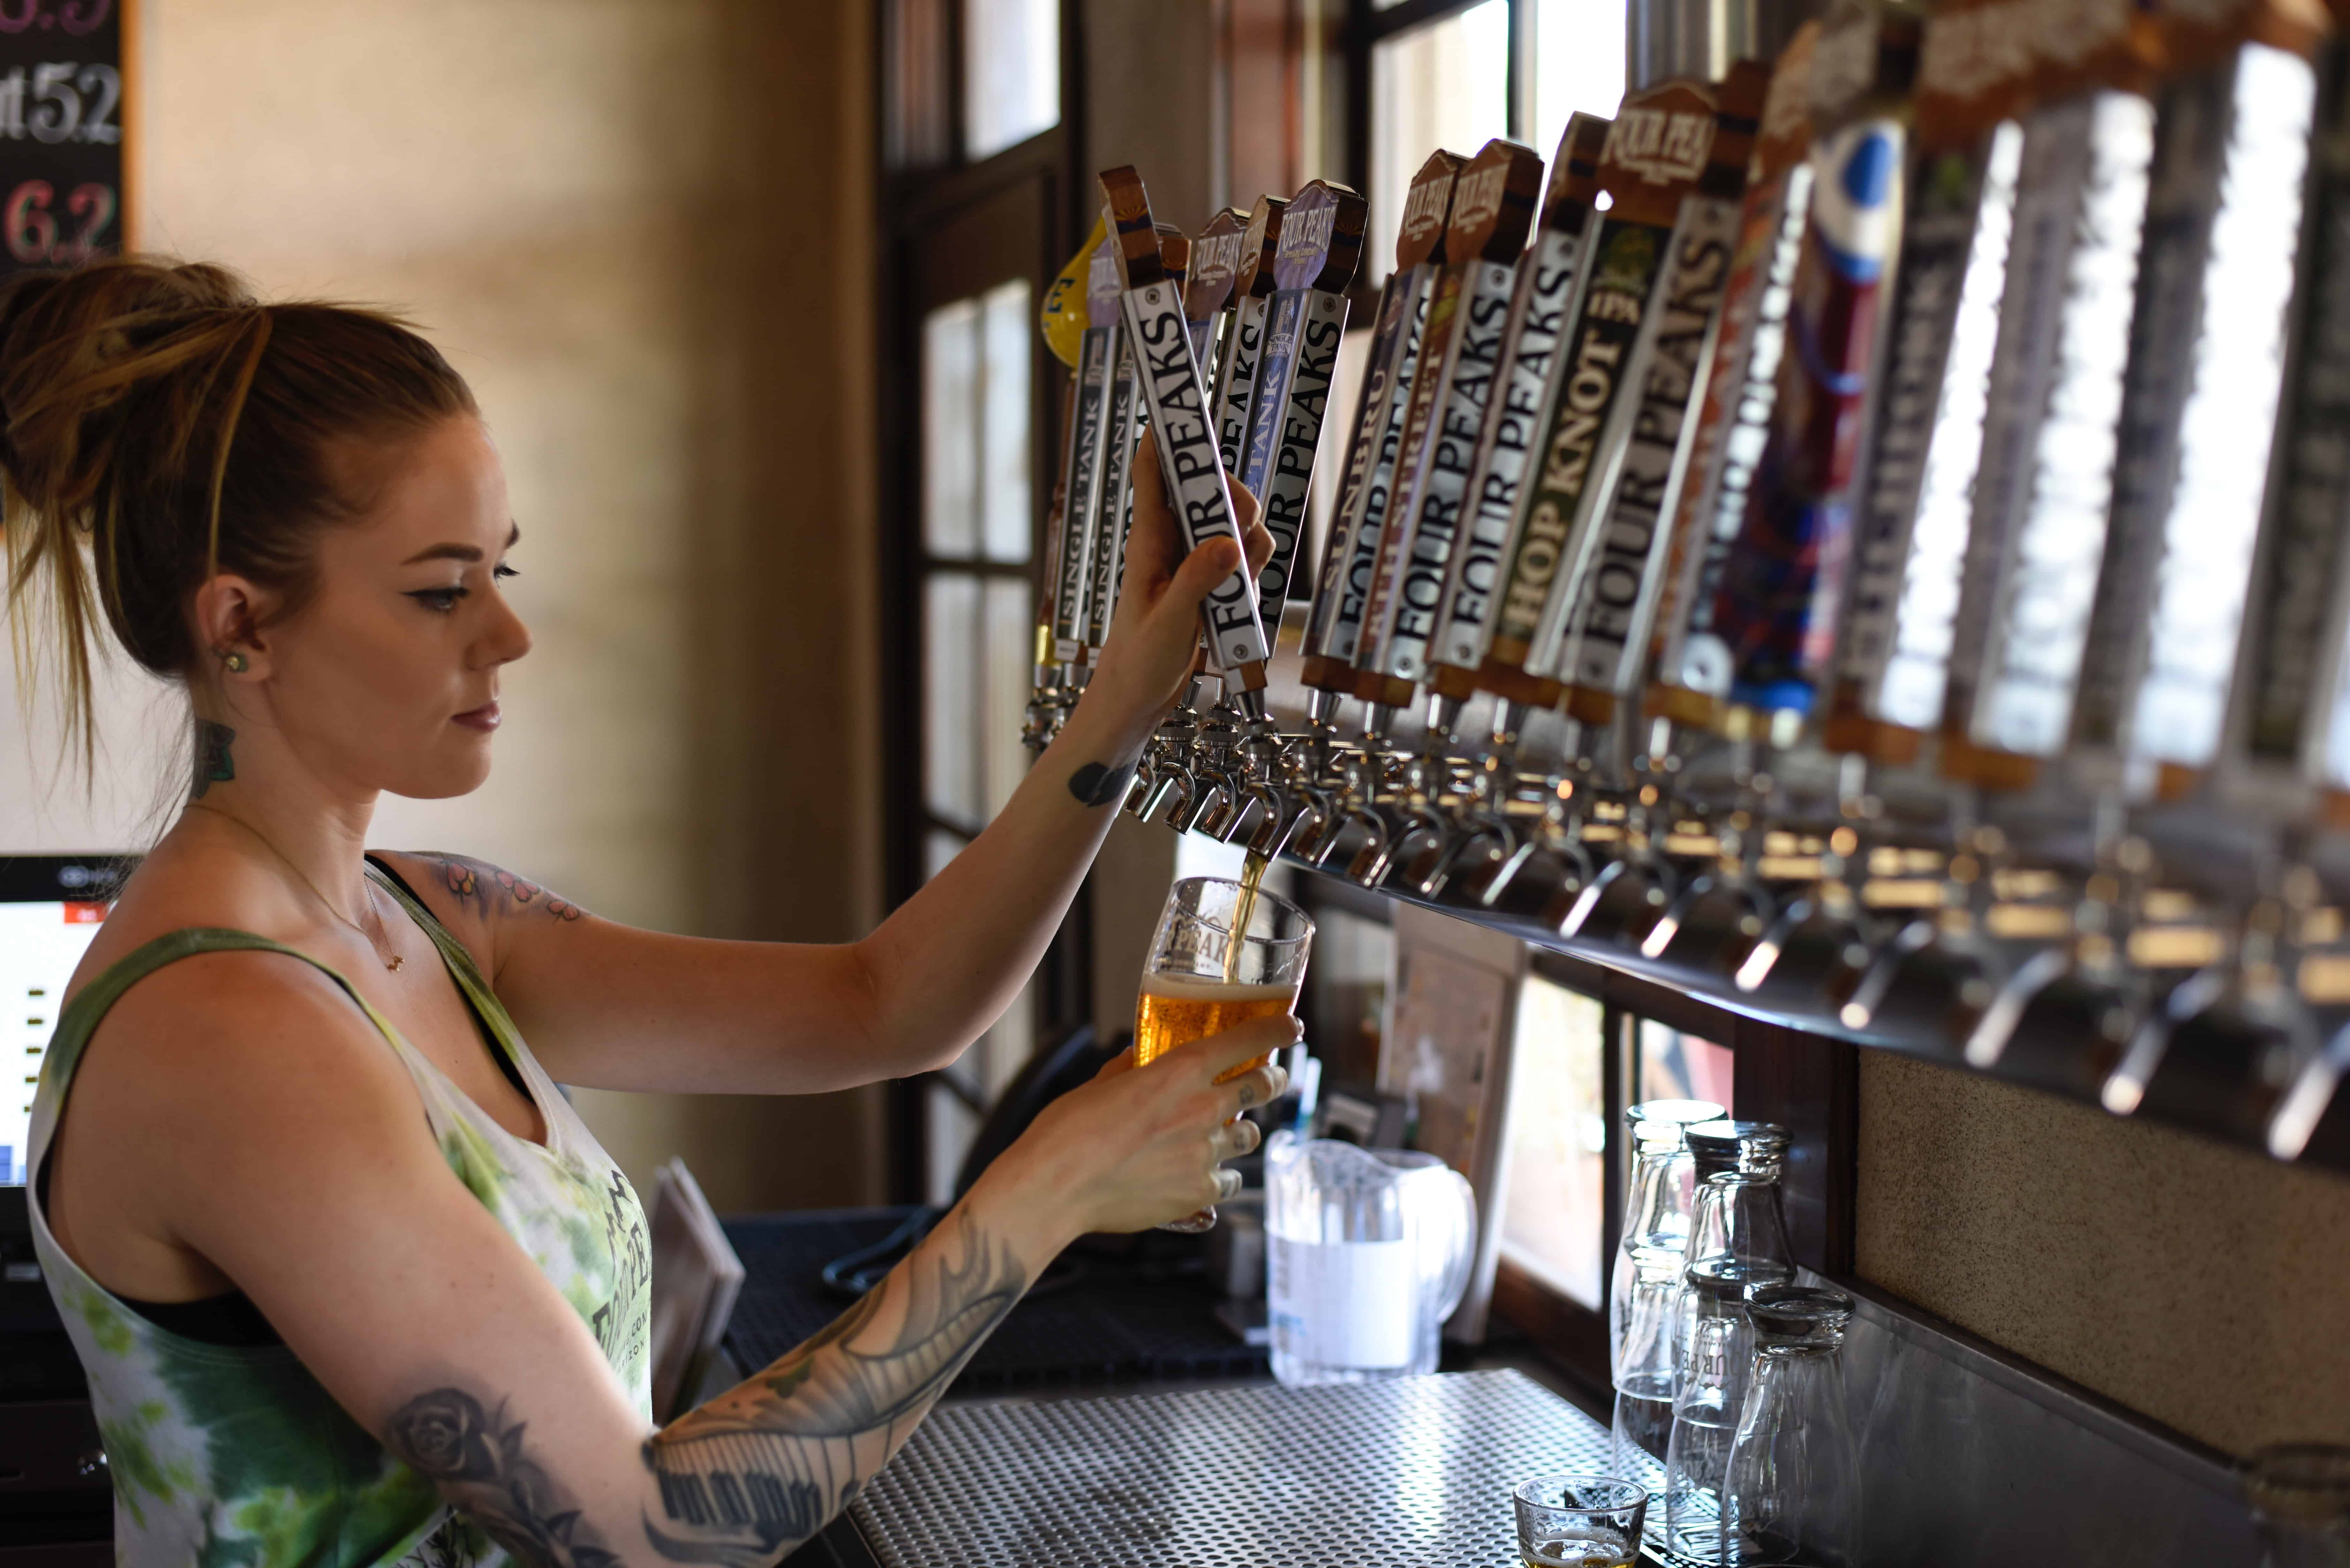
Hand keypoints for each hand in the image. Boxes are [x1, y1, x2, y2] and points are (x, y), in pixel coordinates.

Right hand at [987, 1012, 1296, 1239]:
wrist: (1055, 1188)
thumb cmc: (1068, 1132)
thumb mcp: (1102, 1084)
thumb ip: (1133, 1068)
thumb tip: (1143, 1057)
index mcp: (1180, 1071)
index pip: (1248, 1039)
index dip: (1277, 1030)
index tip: (1291, 1029)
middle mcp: (1203, 1109)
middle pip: (1264, 1086)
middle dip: (1272, 1079)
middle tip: (1269, 1078)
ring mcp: (1206, 1154)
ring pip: (1250, 1137)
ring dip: (1243, 1131)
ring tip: (1228, 1133)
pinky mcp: (1200, 1193)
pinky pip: (1229, 1181)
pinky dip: (1221, 1177)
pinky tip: (1203, 1175)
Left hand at [1081, 431, 1274, 743]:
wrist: (1138, 698)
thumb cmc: (1139, 660)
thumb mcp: (1169, 622)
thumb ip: (1197, 582)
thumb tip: (1229, 543)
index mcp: (1149, 541)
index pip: (1154, 473)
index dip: (1168, 436)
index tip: (1183, 407)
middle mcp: (1173, 543)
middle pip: (1211, 490)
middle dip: (1235, 498)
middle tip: (1243, 527)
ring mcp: (1195, 561)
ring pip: (1235, 523)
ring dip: (1249, 540)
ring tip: (1240, 578)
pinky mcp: (1212, 582)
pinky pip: (1243, 557)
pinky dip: (1252, 570)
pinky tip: (1241, 599)